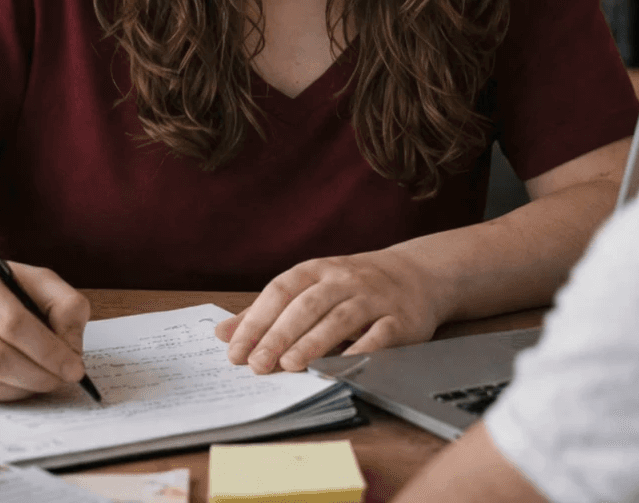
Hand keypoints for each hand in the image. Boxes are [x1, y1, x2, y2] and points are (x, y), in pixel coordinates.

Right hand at [0, 254, 90, 402]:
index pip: (12, 321)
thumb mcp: (38, 281)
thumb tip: (70, 350)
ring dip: (21, 389)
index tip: (74, 367)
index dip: (48, 350)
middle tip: (62, 381)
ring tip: (44, 382)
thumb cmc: (1, 287)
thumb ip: (66, 306)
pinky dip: (1, 396)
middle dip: (37, 375)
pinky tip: (18, 385)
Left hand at [214, 248, 438, 373]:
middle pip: (307, 305)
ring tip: (289, 365)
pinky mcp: (401, 318)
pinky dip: (359, 352)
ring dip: (313, 342)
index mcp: (317, 270)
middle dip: (279, 335)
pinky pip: (379, 336)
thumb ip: (268, 311)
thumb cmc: (352, 286)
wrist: (416, 274)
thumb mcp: (309, 288)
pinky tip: (340, 369)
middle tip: (258, 365)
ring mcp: (373, 297)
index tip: (235, 349)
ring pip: (339, 318)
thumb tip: (223, 333)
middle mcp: (344, 279)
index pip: (280, 291)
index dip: (256, 320)